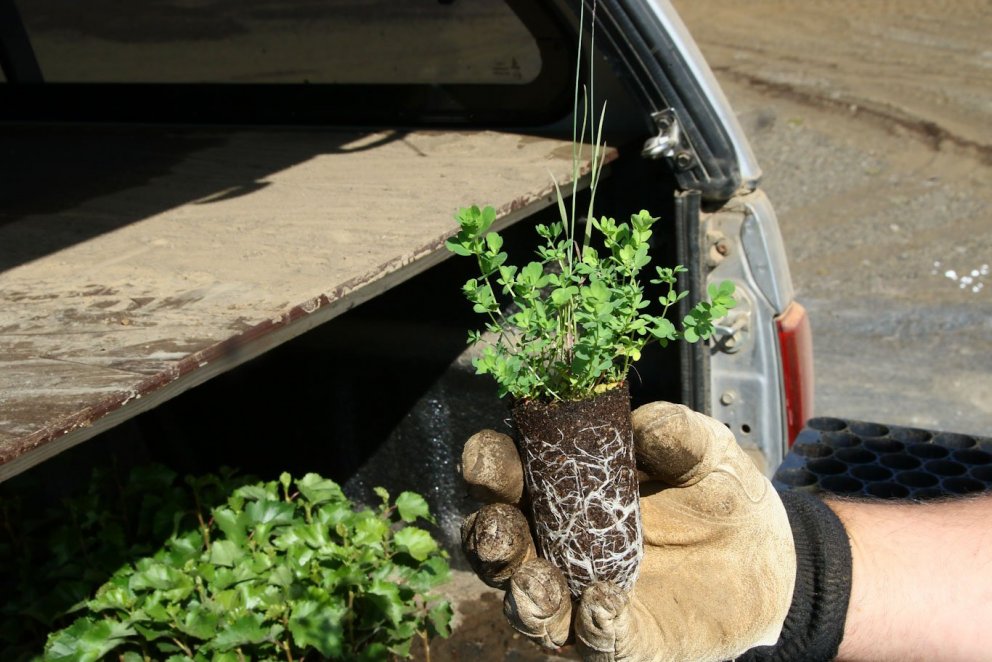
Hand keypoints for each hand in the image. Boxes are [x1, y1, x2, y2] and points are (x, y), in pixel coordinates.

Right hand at [460, 402, 795, 661]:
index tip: (488, 459)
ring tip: (538, 582)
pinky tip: (603, 604)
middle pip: (501, 543)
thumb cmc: (717, 494)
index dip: (488, 465)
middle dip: (490, 536)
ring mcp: (581, 596)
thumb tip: (645, 425)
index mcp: (560, 488)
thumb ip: (680, 433)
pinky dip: (592, 627)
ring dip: (524, 595)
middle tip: (498, 528)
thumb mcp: (707, 452)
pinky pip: (594, 643)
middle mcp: (555, 544)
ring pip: (529, 605)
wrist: (768, 561)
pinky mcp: (620, 642)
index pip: (507, 476)